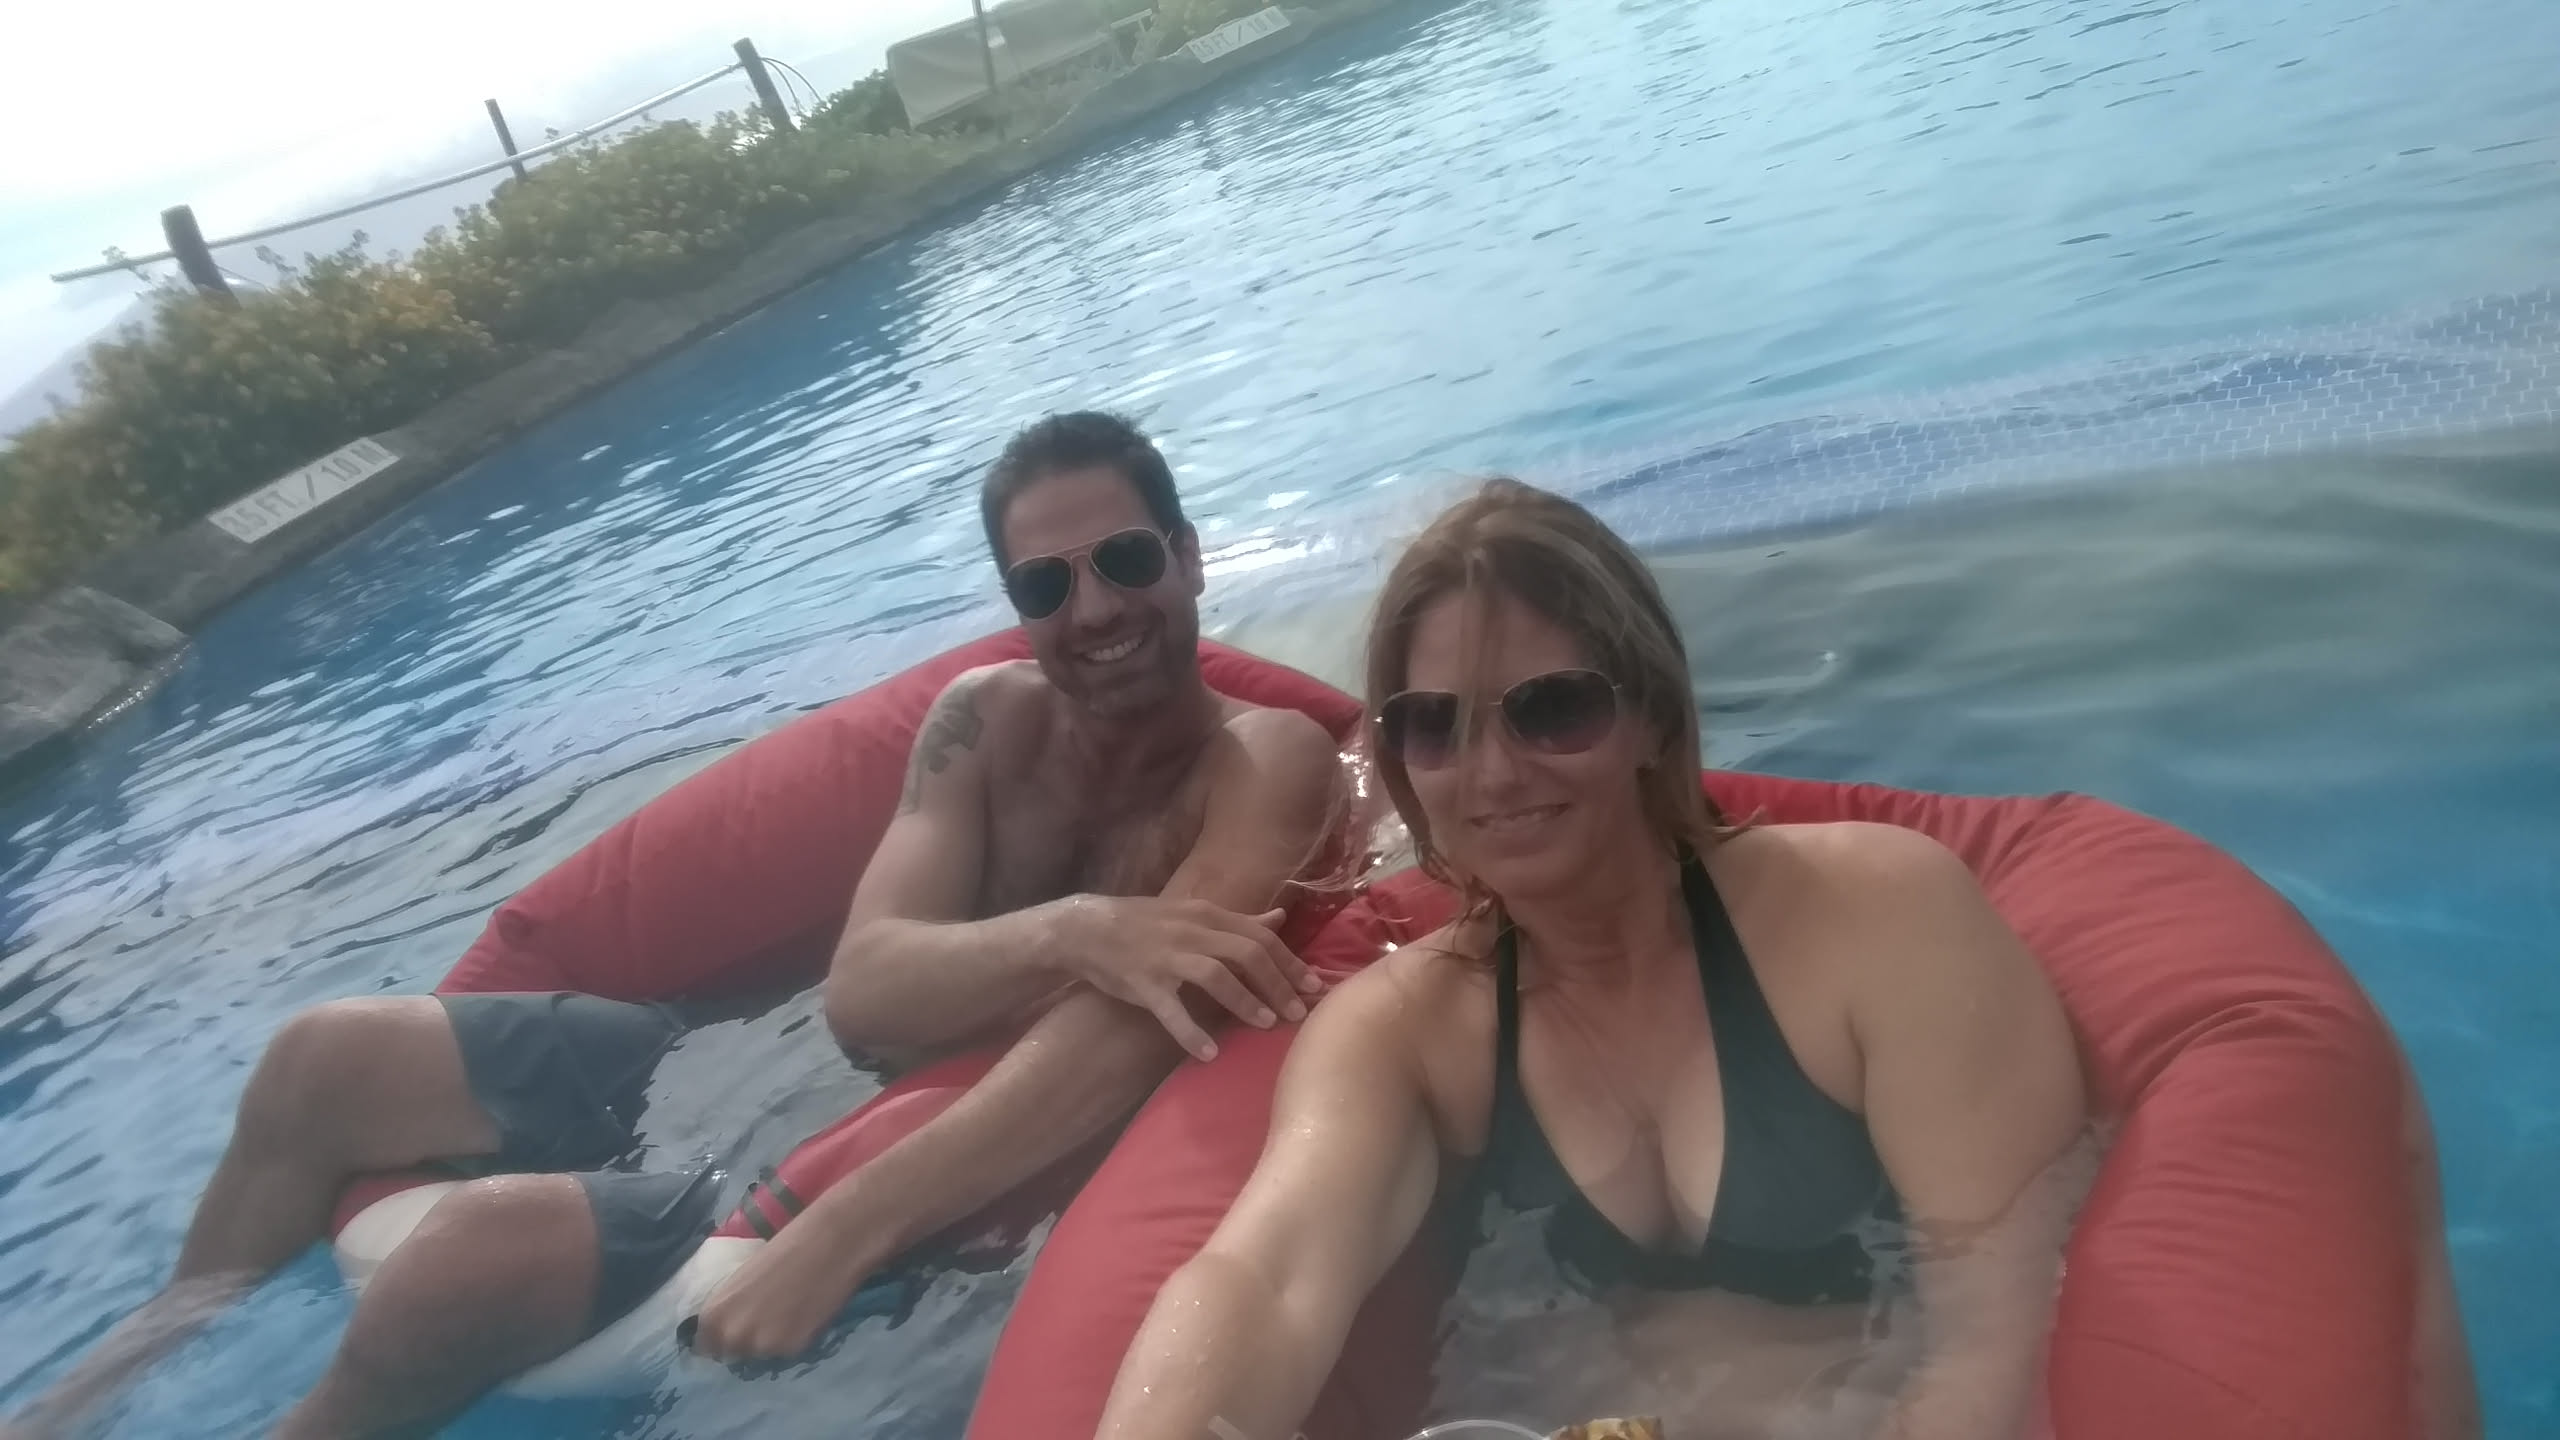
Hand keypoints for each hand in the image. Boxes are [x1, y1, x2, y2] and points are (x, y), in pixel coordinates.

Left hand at [685, 1213, 880, 1364]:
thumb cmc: (783, 1248)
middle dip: (746, 1342)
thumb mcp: (742, 1279)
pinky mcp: (793, 1349)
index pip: (705, 1346)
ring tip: (789, 1313)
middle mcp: (733, 1336)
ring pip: (762, 1354)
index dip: (720, 1339)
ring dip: (771, 1341)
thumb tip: (732, 1327)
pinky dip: (795, 1338)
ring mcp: (763, 1346)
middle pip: (733, 1354)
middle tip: (766, 1319)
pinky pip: (788, 1352)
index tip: (735, 1331)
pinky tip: (806, 1315)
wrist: (829, 1243)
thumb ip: (732, 1308)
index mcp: (714, 1315)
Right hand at [1048, 896, 1324, 1060]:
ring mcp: (1166, 956)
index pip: (1260, 936)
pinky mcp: (1143, 983)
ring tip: (1267, 1025)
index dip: (1290, 962)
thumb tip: (1279, 917)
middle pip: (1246, 953)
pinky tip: (1209, 1053)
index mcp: (1206, 915)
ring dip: (1245, 1001)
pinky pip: (1171, 1010)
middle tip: (1299, 1013)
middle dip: (1278, 984)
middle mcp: (1191, 932)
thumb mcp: (1193, 913)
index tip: (1314, 986)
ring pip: (1215, 975)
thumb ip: (1237, 919)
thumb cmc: (1145, 924)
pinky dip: (1191, 1032)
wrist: (1085, 929)